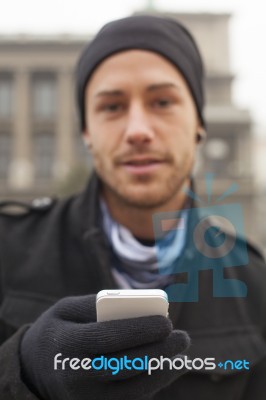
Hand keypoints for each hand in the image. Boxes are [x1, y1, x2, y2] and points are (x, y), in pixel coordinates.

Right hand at [20, 294, 189, 399]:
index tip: (166, 322)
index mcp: (66, 345)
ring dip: (161, 373)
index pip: (107, 337)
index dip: (139, 330)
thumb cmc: (56, 331)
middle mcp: (75, 376)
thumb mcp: (65, 309)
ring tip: (181, 356)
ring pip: (131, 390)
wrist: (33, 369)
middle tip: (183, 338)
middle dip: (159, 352)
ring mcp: (85, 399)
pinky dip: (151, 386)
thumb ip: (95, 304)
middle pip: (124, 365)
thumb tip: (134, 303)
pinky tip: (166, 369)